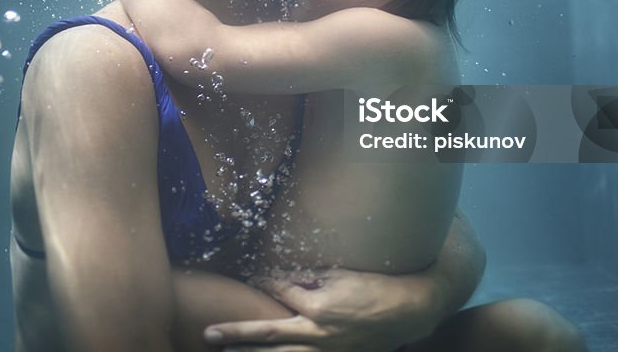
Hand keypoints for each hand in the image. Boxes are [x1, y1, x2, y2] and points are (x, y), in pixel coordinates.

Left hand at [203, 268, 442, 350]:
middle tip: (208, 334)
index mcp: (319, 307)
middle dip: (236, 333)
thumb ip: (312, 277)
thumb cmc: (376, 285)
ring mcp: (326, 350)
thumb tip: (286, 275)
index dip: (264, 282)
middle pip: (267, 334)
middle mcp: (318, 332)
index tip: (251, 276)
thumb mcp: (342, 274)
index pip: (280, 292)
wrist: (409, 310)